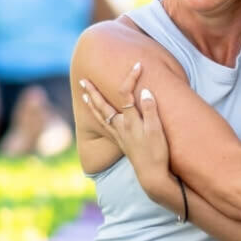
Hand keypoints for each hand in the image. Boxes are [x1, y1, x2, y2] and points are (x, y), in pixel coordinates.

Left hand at [80, 63, 176, 202]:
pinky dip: (97, 118)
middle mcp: (120, 127)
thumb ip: (150, 110)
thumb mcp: (157, 130)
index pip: (126, 94)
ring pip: (100, 116)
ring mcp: (119, 135)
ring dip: (91, 104)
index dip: (130, 78)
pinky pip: (104, 126)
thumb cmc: (157, 153)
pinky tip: (98, 116)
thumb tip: (144, 91)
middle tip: (83, 80)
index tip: (137, 64)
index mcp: (130, 121)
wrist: (152, 175)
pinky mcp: (120, 143)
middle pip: (103, 105)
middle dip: (93, 91)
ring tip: (84, 95)